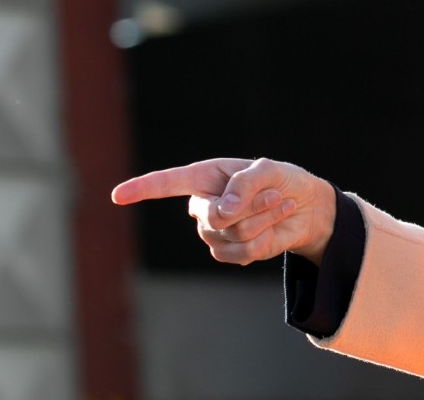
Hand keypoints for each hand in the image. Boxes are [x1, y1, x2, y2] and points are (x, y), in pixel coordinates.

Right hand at [111, 158, 337, 266]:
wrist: (305, 208)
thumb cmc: (284, 180)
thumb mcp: (271, 171)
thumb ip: (246, 184)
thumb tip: (224, 210)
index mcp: (205, 177)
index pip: (167, 183)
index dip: (142, 189)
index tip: (117, 196)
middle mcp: (203, 205)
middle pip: (212, 217)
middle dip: (249, 208)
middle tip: (273, 195)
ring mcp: (214, 232)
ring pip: (233, 235)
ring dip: (264, 220)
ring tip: (278, 206)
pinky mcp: (229, 252)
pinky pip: (243, 252)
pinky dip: (266, 237)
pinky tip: (275, 226)